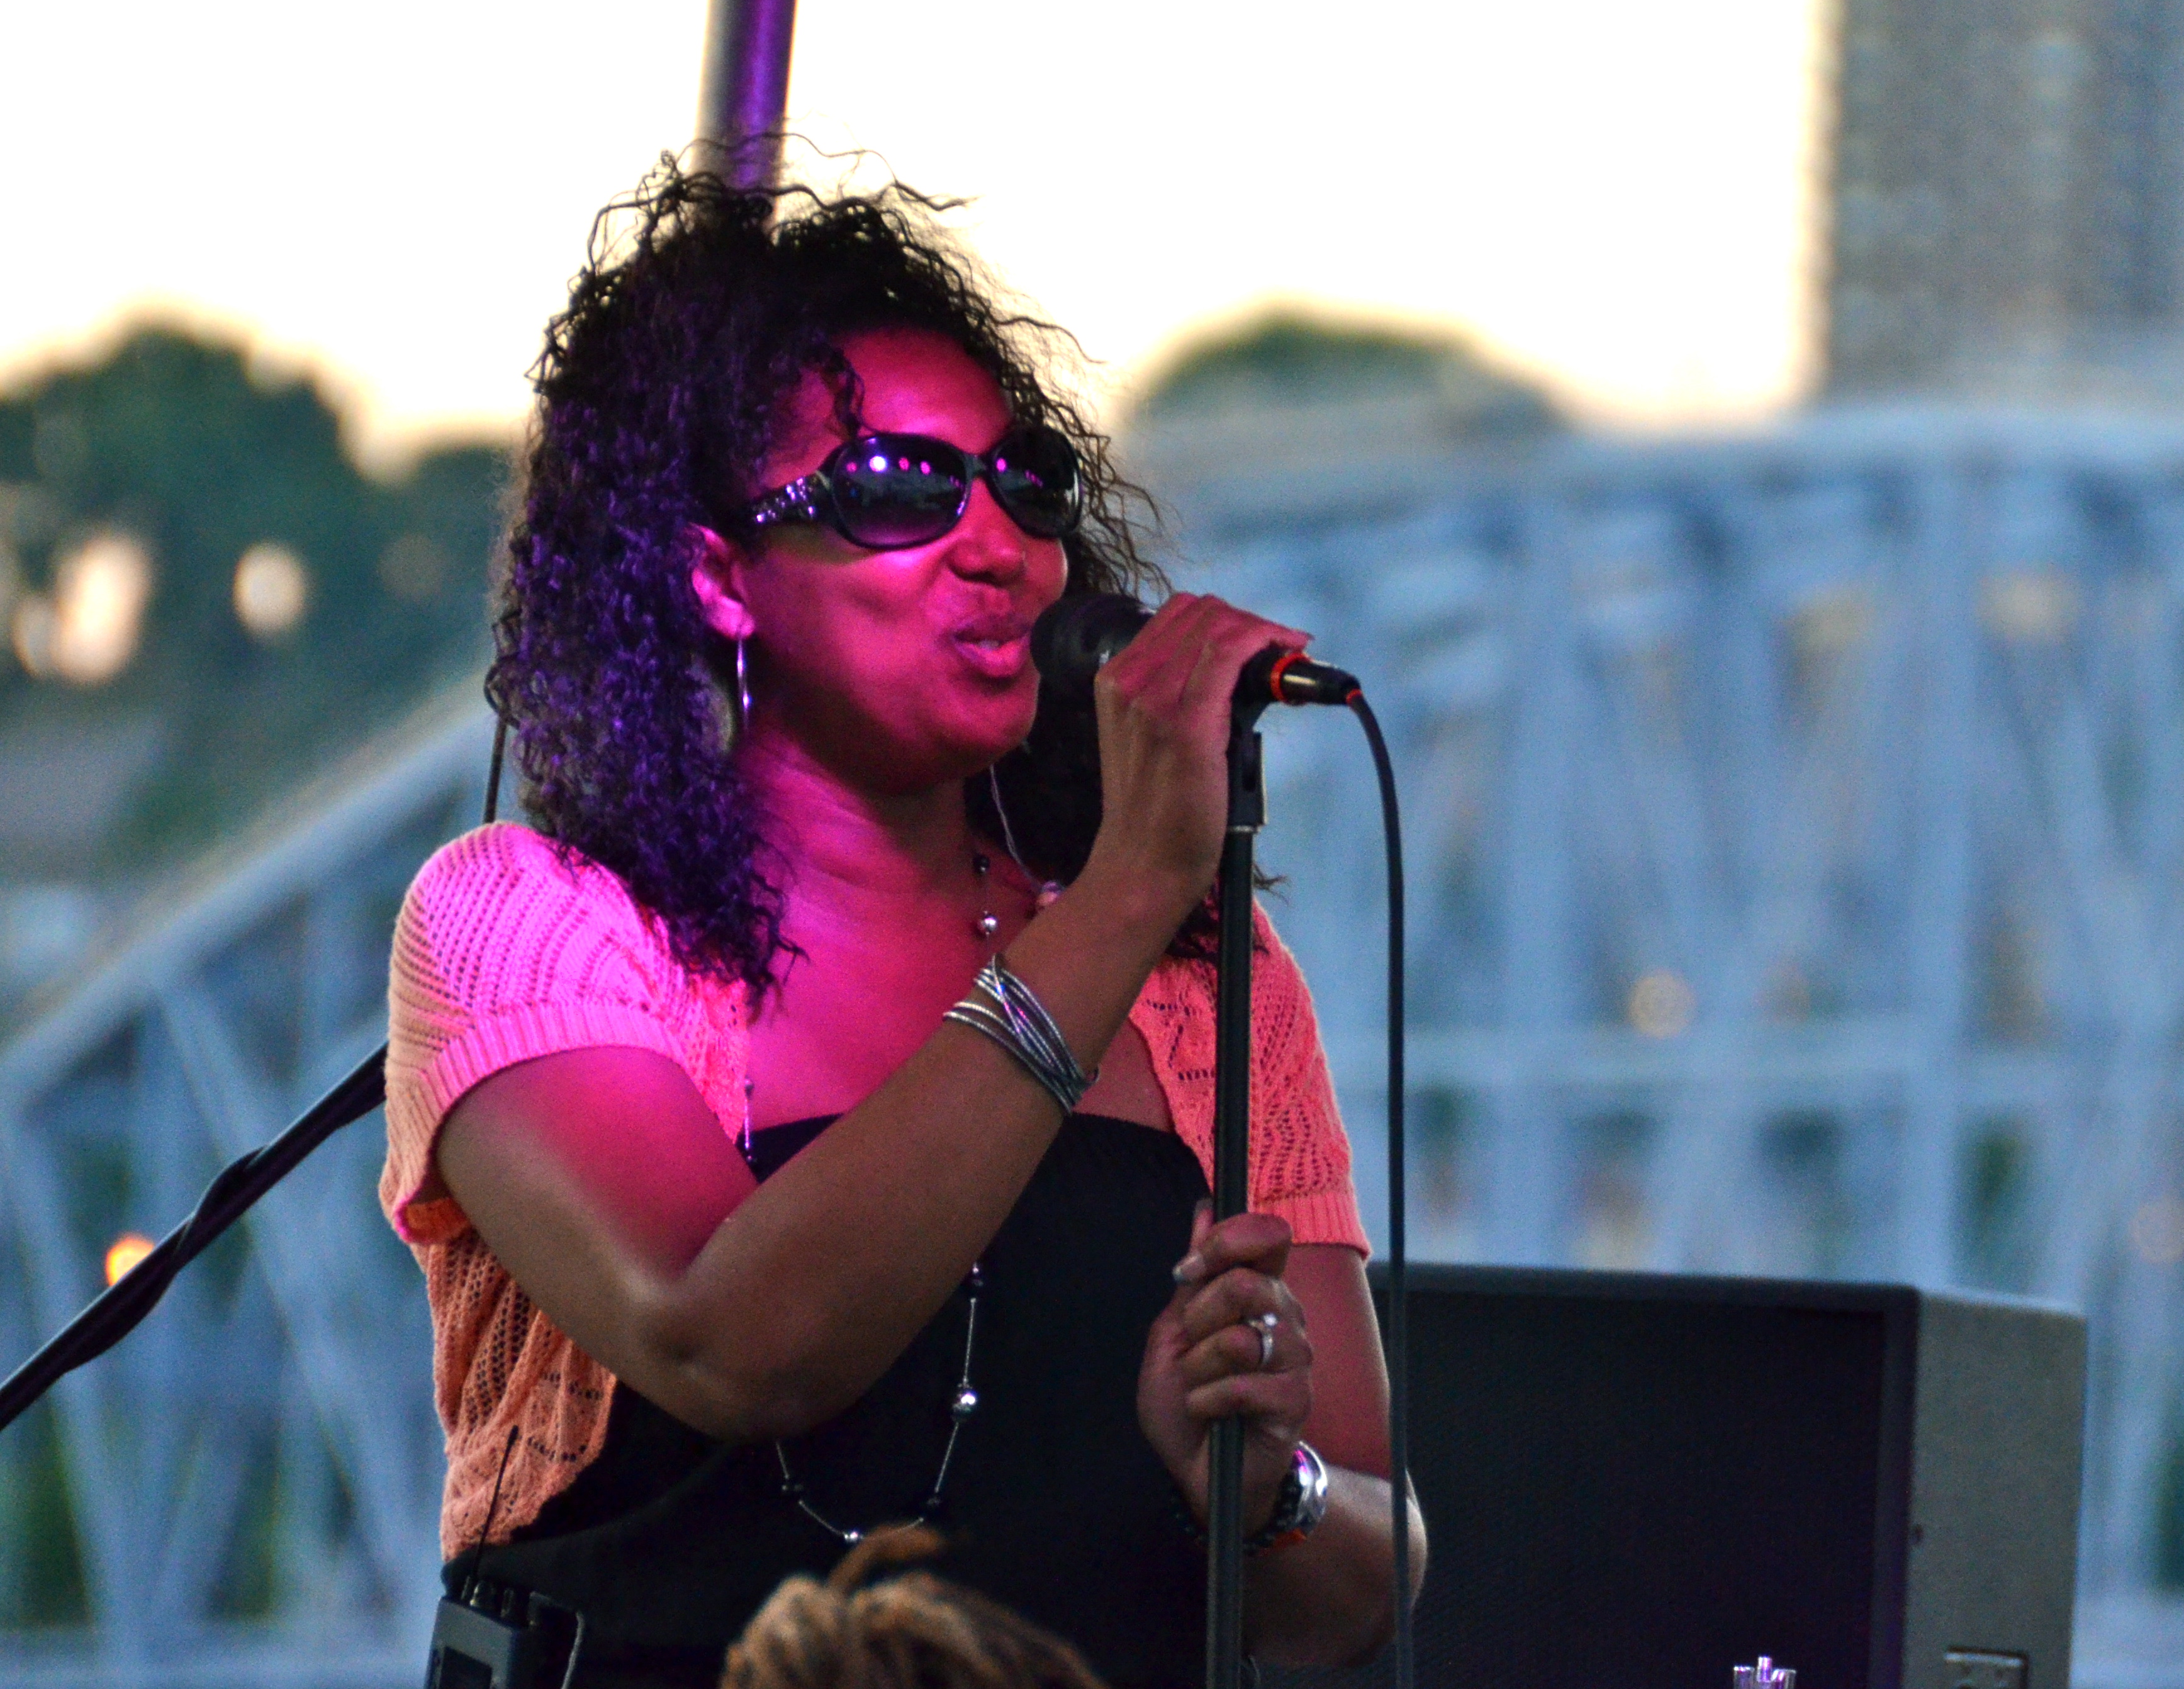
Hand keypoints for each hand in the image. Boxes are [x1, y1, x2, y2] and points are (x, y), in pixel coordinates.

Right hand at [1078, 593, 1310, 920]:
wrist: (1140, 865)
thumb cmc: (1152, 811)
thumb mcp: (1146, 736)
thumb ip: (1170, 695)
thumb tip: (1230, 669)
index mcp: (1115, 679)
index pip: (1178, 615)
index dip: (1228, 618)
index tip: (1259, 638)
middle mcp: (1129, 680)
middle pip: (1202, 612)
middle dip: (1249, 622)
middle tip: (1280, 649)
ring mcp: (1154, 700)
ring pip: (1220, 625)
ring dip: (1263, 632)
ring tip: (1288, 655)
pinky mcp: (1188, 724)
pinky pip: (1231, 653)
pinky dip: (1266, 643)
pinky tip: (1287, 655)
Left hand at [1137, 1201, 1313, 1534]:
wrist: (1200, 1471)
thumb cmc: (1188, 1399)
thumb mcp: (1174, 1331)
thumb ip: (1194, 1274)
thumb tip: (1205, 1209)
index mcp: (1260, 1290)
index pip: (1267, 1236)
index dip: (1226, 1242)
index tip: (1189, 1270)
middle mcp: (1286, 1317)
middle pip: (1248, 1283)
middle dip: (1200, 1316)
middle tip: (1190, 1345)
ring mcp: (1296, 1359)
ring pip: (1242, 1336)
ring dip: (1200, 1365)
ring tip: (1198, 1385)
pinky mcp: (1296, 1402)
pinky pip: (1244, 1385)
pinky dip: (1208, 1399)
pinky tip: (1207, 1410)